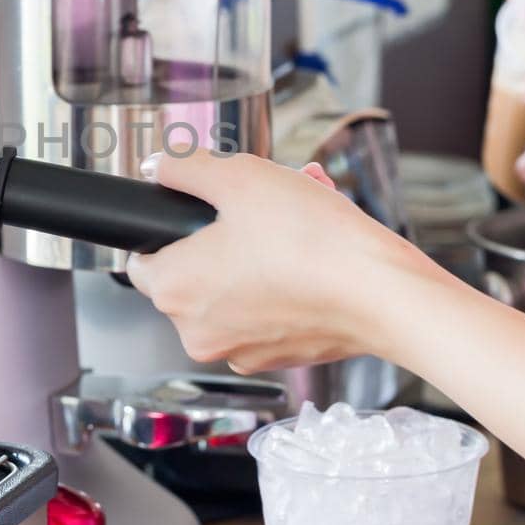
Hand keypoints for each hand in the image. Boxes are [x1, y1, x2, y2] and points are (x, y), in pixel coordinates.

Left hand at [123, 155, 448, 373]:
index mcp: (173, 289)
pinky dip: (281, 282)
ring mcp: (237, 351)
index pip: (143, 258)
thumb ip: (186, 168)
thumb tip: (159, 166)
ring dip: (257, 251)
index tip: (199, 214)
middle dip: (224, 233)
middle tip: (263, 205)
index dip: (170, 229)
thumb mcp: (239, 177)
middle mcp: (196, 332)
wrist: (381, 293)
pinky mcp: (276, 358)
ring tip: (298, 218)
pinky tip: (312, 251)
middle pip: (193, 271)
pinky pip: (264, 312)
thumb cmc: (312, 240)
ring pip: (232, 289)